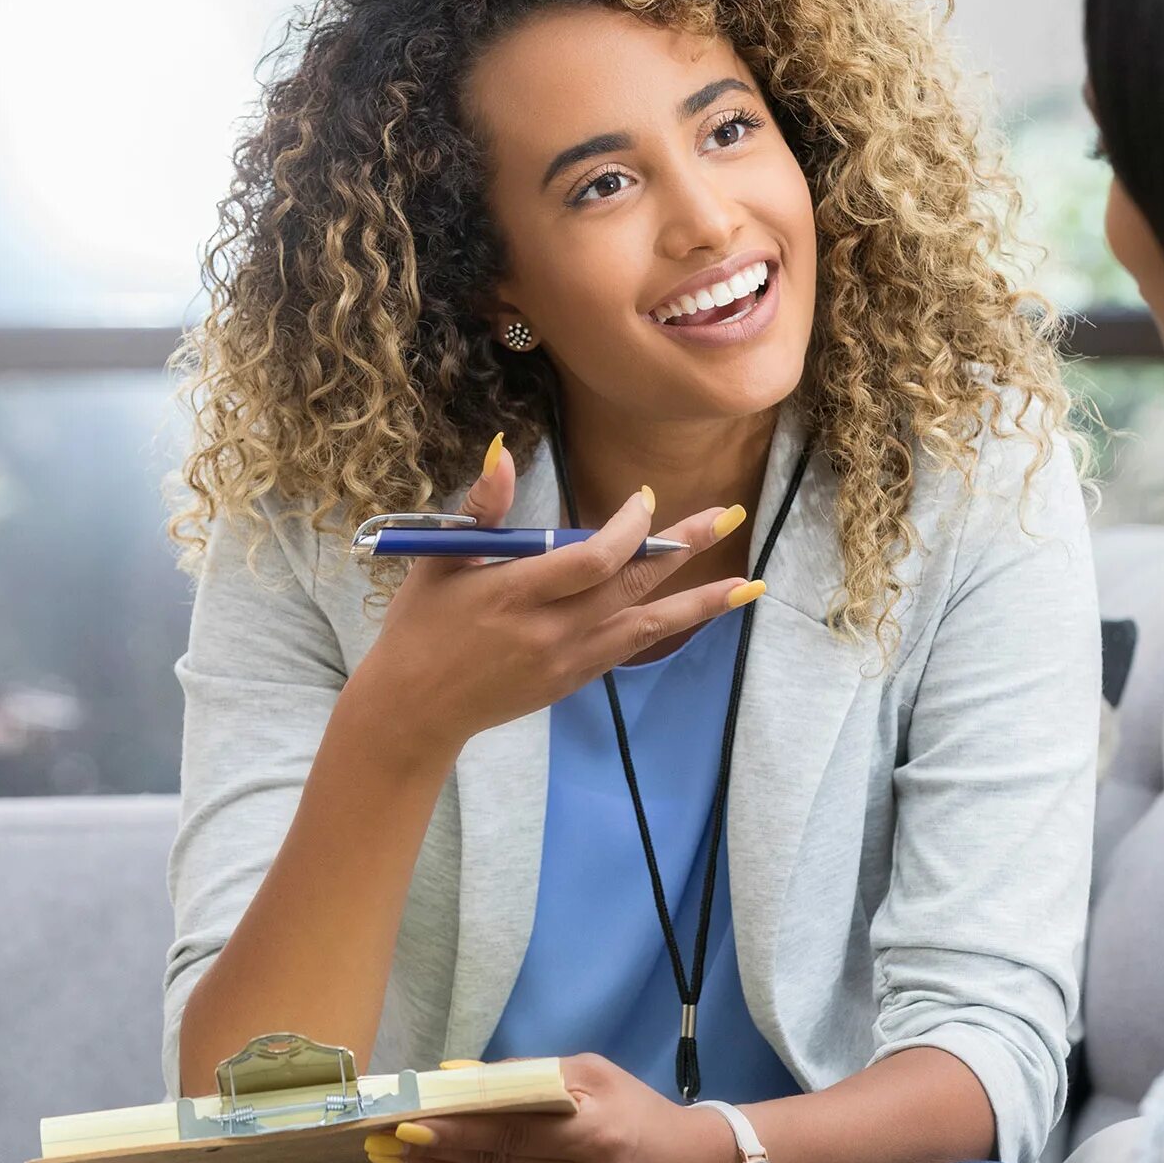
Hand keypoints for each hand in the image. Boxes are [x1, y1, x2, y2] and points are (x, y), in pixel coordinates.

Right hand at [349, 435, 755, 755]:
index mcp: (515, 593)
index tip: (645, 500)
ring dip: (699, 602)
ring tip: (748, 586)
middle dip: (683, 548)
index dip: (629, 528)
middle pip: (632, 585)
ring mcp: (567, 660)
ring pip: (647, 625)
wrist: (415, 710)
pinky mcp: (574, 680)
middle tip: (729, 515)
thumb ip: (481, 509)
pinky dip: (667, 627)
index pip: (592, 557)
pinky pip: (630, 647)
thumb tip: (504, 453)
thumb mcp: (439, 560)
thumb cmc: (420, 626)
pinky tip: (698, 611)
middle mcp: (550, 630)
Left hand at [361, 1053, 735, 1162]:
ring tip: (397, 1161)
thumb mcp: (591, 1074)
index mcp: (594, 1134)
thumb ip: (525, 1076)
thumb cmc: (638, 1112)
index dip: (455, 1129)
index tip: (407, 1121)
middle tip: (382, 1140)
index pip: (510, 1132)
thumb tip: (458, 1077)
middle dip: (433, 1153)